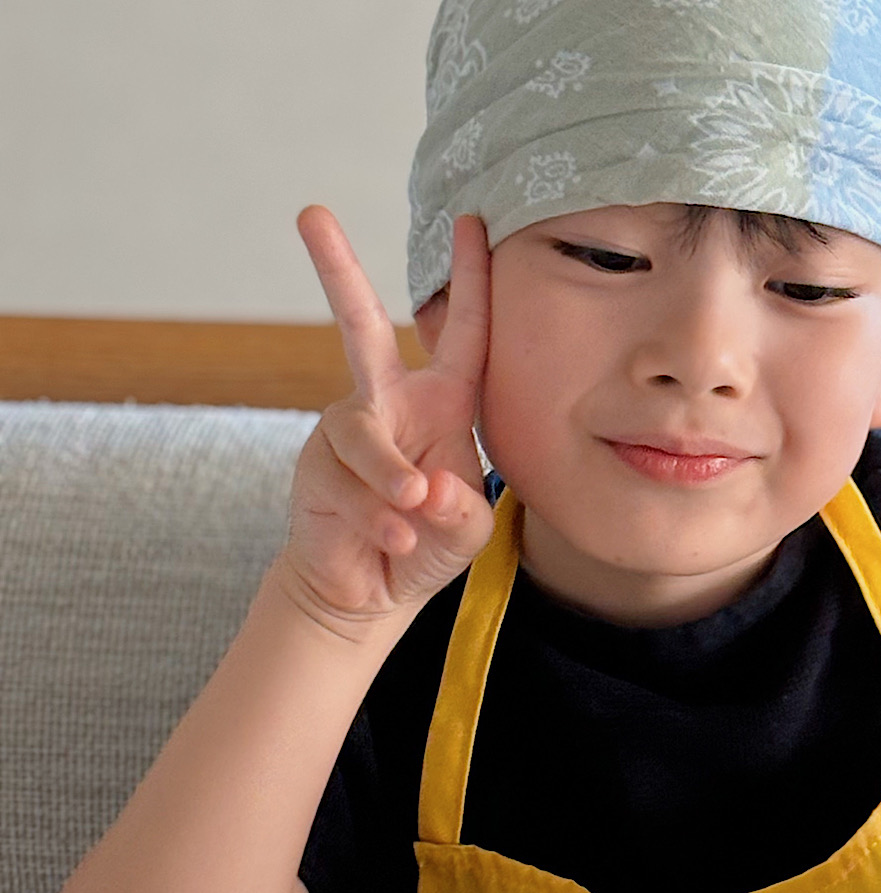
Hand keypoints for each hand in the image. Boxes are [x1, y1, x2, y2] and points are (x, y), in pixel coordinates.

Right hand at [280, 206, 494, 636]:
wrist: (371, 592)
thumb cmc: (428, 544)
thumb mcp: (466, 530)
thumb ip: (462, 511)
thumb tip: (429, 483)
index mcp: (441, 405)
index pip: (463, 336)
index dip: (470, 283)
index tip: (472, 222)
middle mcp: (388, 404)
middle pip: (360, 327)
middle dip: (338, 271)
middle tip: (311, 214)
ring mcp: (347, 433)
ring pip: (365, 435)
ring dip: (391, 477)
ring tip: (413, 512)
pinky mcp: (317, 468)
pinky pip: (350, 485)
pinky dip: (380, 520)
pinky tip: (397, 542)